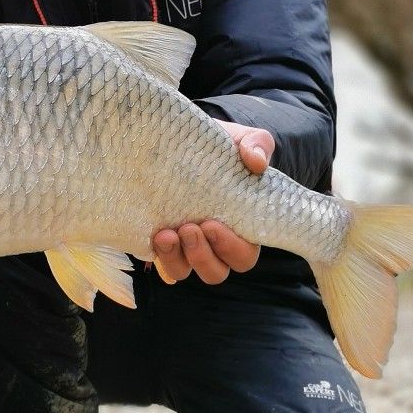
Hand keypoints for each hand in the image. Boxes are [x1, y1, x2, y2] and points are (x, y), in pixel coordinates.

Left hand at [151, 122, 275, 283]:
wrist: (180, 143)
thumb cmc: (218, 148)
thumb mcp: (241, 139)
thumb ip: (257, 145)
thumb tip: (258, 162)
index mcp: (241, 228)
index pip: (244, 256)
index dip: (231, 248)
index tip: (212, 224)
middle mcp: (213, 245)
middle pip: (216, 272)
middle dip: (202, 255)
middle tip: (189, 228)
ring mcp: (185, 247)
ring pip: (185, 272)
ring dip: (176, 259)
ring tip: (166, 234)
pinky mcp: (161, 244)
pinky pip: (160, 264)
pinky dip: (159, 256)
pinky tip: (154, 234)